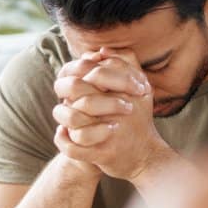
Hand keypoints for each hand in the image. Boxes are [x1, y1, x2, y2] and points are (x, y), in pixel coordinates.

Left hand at [52, 49, 173, 180]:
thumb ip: (125, 64)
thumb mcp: (139, 88)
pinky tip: (62, 132)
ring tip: (62, 112)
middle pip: (78, 90)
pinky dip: (63, 139)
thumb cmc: (137, 119)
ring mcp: (111, 132)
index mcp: (128, 91)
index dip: (78, 70)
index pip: (95, 71)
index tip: (75, 77)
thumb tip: (100, 51)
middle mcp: (121, 110)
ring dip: (61, 114)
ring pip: (72, 118)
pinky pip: (73, 146)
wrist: (146, 157)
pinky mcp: (103, 153)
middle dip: (65, 90)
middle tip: (65, 94)